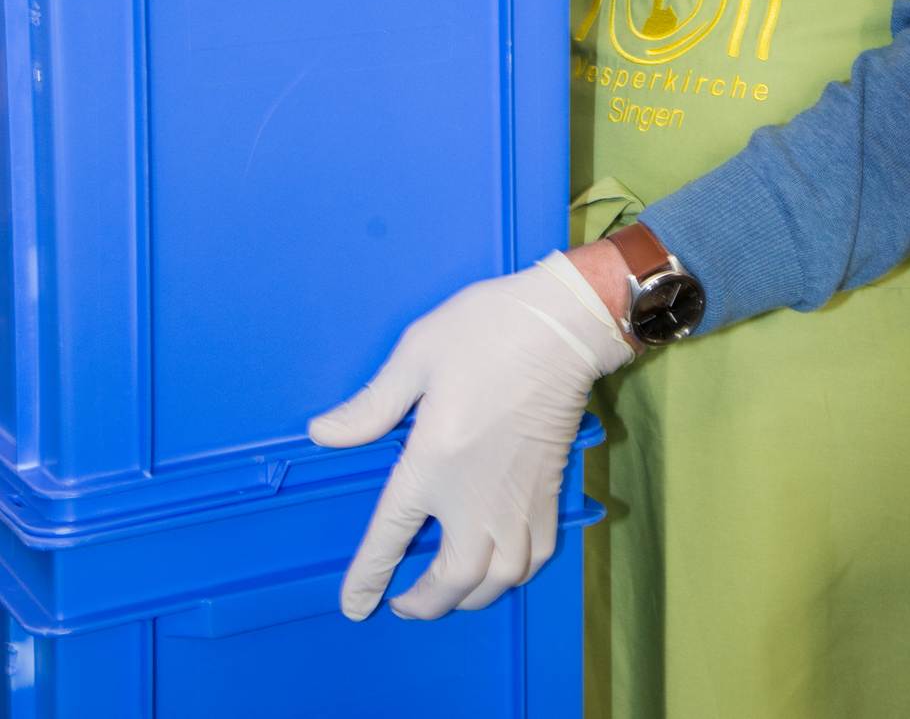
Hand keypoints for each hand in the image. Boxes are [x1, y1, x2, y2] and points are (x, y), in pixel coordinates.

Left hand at [308, 253, 632, 619]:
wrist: (563, 326)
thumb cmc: (486, 332)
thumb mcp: (417, 354)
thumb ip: (372, 404)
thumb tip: (323, 433)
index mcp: (432, 464)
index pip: (391, 538)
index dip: (368, 578)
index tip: (355, 607)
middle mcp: (476, 498)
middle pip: (452, 580)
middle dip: (426, 604)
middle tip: (404, 604)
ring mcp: (518, 501)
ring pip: (498, 580)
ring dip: (469, 597)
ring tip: (449, 591)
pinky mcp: (550, 492)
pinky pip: (536, 557)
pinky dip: (515, 576)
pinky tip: (502, 566)